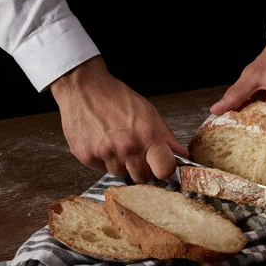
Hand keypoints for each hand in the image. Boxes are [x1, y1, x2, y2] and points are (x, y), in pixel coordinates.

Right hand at [50, 56, 188, 181]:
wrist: (84, 88)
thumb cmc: (117, 98)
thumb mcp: (148, 112)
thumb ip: (166, 136)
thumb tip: (181, 154)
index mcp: (147, 136)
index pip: (164, 170)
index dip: (163, 170)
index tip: (160, 166)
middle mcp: (127, 147)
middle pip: (142, 177)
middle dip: (141, 168)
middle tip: (134, 151)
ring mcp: (106, 153)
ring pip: (120, 174)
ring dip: (120, 163)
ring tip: (115, 142)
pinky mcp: (87, 156)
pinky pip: (101, 169)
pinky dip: (102, 159)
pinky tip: (101, 142)